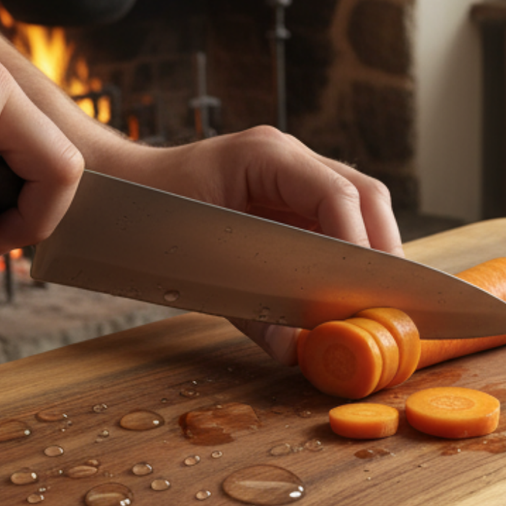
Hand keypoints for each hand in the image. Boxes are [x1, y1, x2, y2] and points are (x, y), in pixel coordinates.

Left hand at [108, 126, 401, 364]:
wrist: (116, 191)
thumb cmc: (143, 217)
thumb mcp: (193, 266)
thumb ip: (250, 311)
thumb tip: (297, 350)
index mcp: (264, 156)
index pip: (337, 194)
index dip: (360, 245)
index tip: (369, 291)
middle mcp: (288, 158)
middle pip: (364, 195)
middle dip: (382, 250)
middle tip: (389, 302)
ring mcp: (294, 174)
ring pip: (360, 206)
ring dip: (373, 252)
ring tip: (376, 300)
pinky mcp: (292, 198)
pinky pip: (338, 221)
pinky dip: (351, 256)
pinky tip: (350, 290)